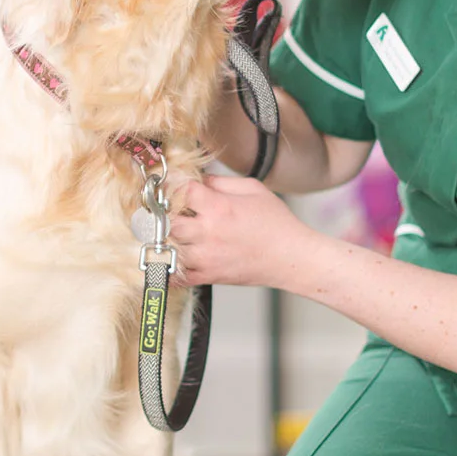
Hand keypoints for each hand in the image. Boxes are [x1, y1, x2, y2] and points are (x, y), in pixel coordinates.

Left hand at [168, 174, 312, 288]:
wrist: (292, 258)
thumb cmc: (277, 224)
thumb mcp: (252, 189)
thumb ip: (221, 182)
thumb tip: (198, 180)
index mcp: (219, 208)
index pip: (181, 191)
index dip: (174, 185)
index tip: (174, 185)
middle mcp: (208, 234)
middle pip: (166, 221)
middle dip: (165, 213)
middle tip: (168, 209)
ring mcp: (206, 257)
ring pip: (167, 247)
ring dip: (165, 238)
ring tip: (170, 230)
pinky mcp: (209, 276)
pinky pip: (177, 275)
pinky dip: (169, 266)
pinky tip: (171, 255)